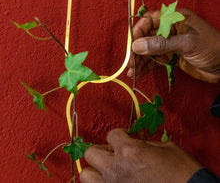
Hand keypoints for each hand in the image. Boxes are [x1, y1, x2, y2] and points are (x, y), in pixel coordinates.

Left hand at [80, 129, 201, 182]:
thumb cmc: (183, 173)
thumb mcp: (166, 148)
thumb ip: (145, 143)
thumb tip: (136, 142)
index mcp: (130, 151)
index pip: (112, 134)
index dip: (119, 134)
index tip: (124, 137)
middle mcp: (117, 169)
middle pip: (91, 152)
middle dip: (101, 150)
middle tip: (112, 152)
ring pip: (86, 175)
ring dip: (95, 169)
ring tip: (107, 169)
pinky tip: (113, 181)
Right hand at [127, 9, 219, 82]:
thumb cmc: (210, 48)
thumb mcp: (186, 43)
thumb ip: (161, 44)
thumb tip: (136, 46)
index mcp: (174, 19)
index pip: (149, 20)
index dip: (138, 31)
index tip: (132, 45)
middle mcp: (169, 30)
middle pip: (146, 37)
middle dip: (137, 50)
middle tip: (130, 63)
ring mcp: (168, 44)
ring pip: (148, 51)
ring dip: (139, 61)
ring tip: (132, 72)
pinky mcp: (169, 57)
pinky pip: (154, 60)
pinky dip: (146, 67)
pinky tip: (138, 73)